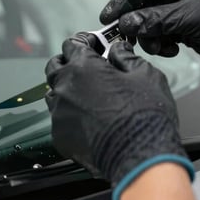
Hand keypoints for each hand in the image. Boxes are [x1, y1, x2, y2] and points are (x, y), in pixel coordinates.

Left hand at [44, 34, 192, 189]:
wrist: (140, 157)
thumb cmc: (145, 116)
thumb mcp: (145, 75)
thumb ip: (126, 57)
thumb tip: (118, 50)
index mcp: (83, 67)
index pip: (72, 44)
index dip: (84, 41)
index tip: (93, 44)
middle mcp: (65, 87)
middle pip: (55, 66)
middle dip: (68, 62)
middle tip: (85, 66)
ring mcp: (59, 113)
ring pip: (54, 93)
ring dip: (66, 89)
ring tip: (86, 93)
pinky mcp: (60, 136)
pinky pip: (59, 119)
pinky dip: (70, 115)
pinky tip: (87, 119)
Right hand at [99, 0, 199, 77]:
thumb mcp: (190, 18)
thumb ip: (155, 19)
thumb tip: (127, 23)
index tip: (110, 17)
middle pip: (142, 3)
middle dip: (136, 22)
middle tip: (126, 36)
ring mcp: (180, 7)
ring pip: (148, 20)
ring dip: (149, 35)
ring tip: (160, 46)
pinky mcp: (183, 25)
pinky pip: (159, 32)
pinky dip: (159, 42)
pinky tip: (170, 49)